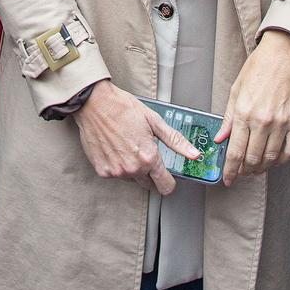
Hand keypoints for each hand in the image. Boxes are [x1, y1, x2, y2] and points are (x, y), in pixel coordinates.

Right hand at [72, 80, 199, 196]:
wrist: (95, 103)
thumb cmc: (124, 109)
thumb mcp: (154, 121)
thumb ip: (176, 141)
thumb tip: (195, 154)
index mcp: (149, 158)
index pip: (166, 186)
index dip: (169, 182)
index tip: (167, 176)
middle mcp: (133, 169)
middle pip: (149, 185)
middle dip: (150, 174)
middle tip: (144, 153)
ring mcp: (116, 172)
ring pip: (132, 179)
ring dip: (133, 168)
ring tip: (127, 146)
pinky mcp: (102, 171)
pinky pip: (116, 174)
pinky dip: (117, 165)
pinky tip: (115, 148)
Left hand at [216, 30, 289, 186]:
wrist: (284, 55)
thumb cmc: (258, 69)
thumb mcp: (236, 91)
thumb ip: (228, 118)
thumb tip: (221, 139)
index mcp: (244, 113)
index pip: (235, 152)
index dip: (230, 170)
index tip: (228, 179)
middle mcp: (263, 121)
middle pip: (253, 159)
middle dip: (245, 171)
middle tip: (241, 172)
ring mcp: (281, 123)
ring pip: (270, 159)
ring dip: (261, 168)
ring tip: (255, 167)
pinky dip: (281, 161)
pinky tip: (274, 159)